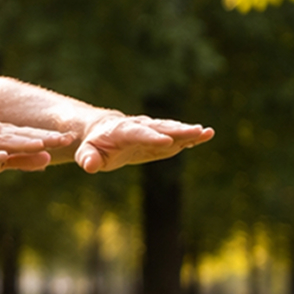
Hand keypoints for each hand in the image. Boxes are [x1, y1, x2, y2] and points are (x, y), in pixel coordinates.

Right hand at [0, 121, 68, 176]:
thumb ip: (20, 160)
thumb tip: (48, 160)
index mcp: (3, 135)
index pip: (31, 135)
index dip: (52, 137)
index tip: (74, 137)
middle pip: (22, 136)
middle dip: (44, 137)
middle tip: (67, 138)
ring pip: (3, 142)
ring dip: (22, 143)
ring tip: (41, 143)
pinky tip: (0, 156)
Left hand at [75, 115, 213, 172]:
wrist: (104, 131)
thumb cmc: (94, 145)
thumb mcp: (86, 153)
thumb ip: (88, 158)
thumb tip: (90, 166)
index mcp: (123, 131)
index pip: (139, 133)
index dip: (152, 137)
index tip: (166, 141)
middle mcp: (141, 127)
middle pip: (162, 128)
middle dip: (179, 130)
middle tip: (197, 130)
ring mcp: (153, 131)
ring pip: (172, 129)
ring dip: (189, 131)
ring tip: (207, 132)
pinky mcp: (161, 137)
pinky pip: (176, 136)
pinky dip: (190, 137)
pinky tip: (205, 136)